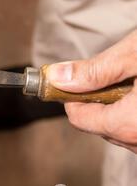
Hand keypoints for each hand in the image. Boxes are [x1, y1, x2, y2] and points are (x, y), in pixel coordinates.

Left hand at [46, 30, 136, 152]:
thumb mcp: (134, 56)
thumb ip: (94, 71)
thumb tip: (57, 77)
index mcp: (129, 123)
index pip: (78, 118)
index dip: (71, 96)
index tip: (73, 80)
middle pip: (98, 125)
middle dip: (95, 101)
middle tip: (108, 76)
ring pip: (119, 128)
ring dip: (115, 108)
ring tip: (130, 82)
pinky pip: (136, 129)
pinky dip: (131, 113)